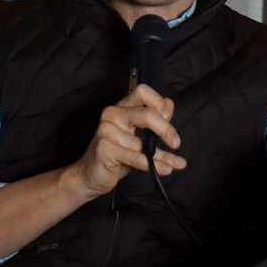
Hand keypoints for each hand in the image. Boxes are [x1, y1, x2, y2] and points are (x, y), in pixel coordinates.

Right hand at [73, 84, 185, 199]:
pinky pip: (136, 157)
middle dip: (166, 129)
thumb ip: (154, 119)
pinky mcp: (105, 149)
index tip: (168, 117)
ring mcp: (107, 130)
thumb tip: (169, 104)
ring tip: (172, 164)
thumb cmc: (117, 154)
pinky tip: (166, 169)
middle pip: (147, 114)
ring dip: (162, 156)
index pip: (142, 91)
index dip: (159, 103)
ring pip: (144, 143)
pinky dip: (154, 165)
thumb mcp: (138, 135)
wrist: (91, 175)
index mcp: (122, 107)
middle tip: (176, 143)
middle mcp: (113, 114)